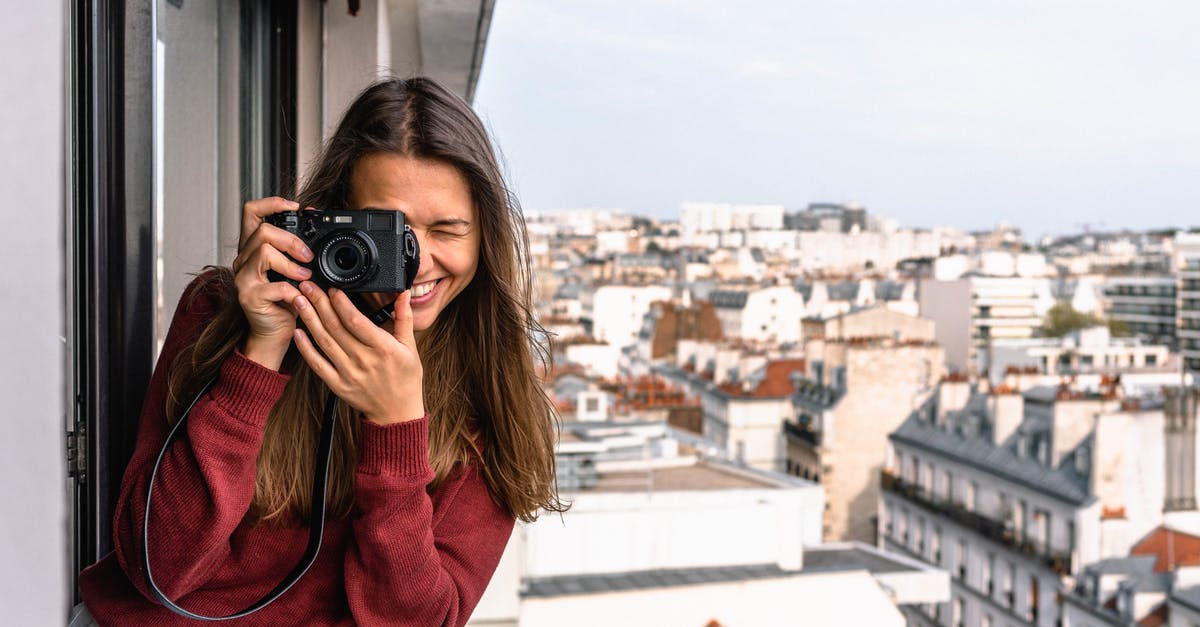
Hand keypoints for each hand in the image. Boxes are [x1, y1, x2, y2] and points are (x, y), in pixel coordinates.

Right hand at [230, 197, 314, 369]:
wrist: (273, 334)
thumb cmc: (285, 302)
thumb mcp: (294, 271)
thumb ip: (299, 251)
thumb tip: (316, 222)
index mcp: (252, 249)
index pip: (251, 212)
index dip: (272, 203)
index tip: (295, 206)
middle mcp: (243, 260)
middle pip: (262, 231)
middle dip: (291, 240)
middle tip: (308, 257)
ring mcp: (243, 278)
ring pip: (264, 252)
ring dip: (291, 264)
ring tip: (305, 278)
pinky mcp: (249, 297)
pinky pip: (273, 285)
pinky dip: (293, 291)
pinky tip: (300, 297)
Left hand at [291, 283, 424, 424]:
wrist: (396, 413)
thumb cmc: (405, 379)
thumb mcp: (410, 347)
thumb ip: (404, 318)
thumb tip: (403, 294)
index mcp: (383, 348)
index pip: (357, 321)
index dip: (341, 303)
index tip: (332, 288)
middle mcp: (364, 360)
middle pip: (336, 327)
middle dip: (320, 303)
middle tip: (308, 286)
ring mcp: (349, 374)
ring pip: (325, 342)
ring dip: (309, 320)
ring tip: (299, 301)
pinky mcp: (338, 385)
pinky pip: (318, 365)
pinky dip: (306, 348)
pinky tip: (298, 332)